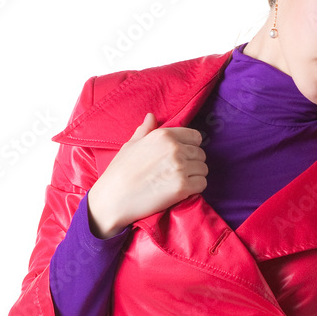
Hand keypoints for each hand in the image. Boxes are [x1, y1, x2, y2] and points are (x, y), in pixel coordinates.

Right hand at [86, 113, 207, 237]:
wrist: (113, 199)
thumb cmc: (119, 172)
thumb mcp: (131, 145)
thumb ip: (145, 130)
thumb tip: (151, 116)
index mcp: (163, 135)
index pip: (195, 136)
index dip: (191, 147)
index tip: (182, 156)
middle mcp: (175, 148)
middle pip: (200, 154)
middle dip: (193, 163)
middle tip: (178, 173)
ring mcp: (180, 167)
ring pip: (203, 169)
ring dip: (195, 176)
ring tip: (178, 182)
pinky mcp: (183, 187)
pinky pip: (202, 184)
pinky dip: (195, 189)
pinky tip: (182, 191)